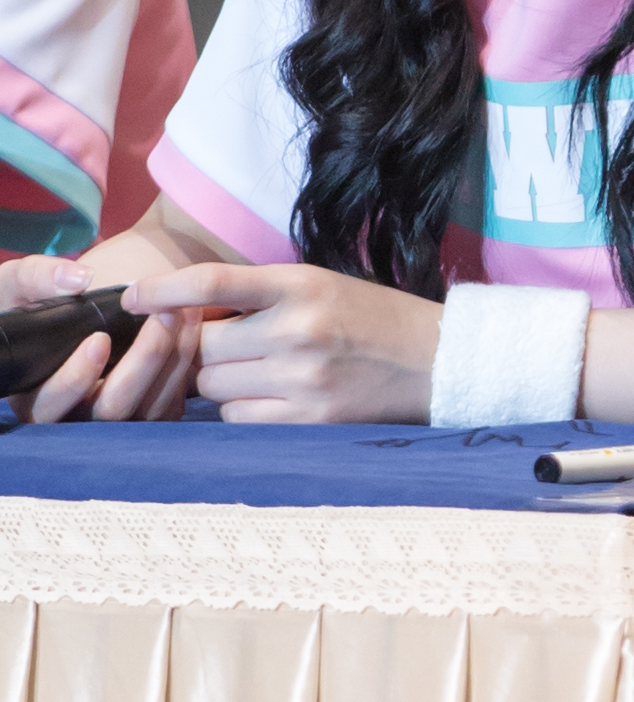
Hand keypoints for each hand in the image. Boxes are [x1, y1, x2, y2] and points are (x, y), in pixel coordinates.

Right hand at [0, 254, 200, 423]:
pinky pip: (168, 407)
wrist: (65, 313)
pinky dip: (182, 370)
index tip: (99, 339)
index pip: (51, 405)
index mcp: (34, 397)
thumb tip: (78, 280)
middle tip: (164, 315)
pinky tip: (191, 331)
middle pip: (111, 409)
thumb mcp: (18, 285)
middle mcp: (72, 416)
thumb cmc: (29, 303)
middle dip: (143, 361)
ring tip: (185, 312)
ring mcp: (110, 422)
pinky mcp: (141, 415)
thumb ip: (37, 278)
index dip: (75, 378)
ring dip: (172, 361)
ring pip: (147, 411)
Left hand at [123, 261, 441, 423]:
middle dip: (199, 348)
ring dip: (220, 382)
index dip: (163, 289)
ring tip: (255, 371)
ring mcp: (303, 379)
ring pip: (214, 387)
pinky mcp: (310, 421)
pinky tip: (272, 398)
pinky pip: (239, 420)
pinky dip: (241, 411)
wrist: (435, 359)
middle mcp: (298, 329)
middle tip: (221, 346)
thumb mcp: (318, 285)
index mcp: (300, 283)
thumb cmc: (370, 316)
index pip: (213, 281)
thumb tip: (184, 313)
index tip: (130, 298)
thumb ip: (258, 294)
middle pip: (203, 346)